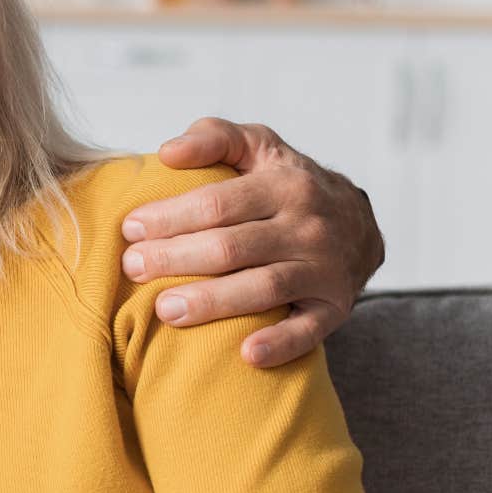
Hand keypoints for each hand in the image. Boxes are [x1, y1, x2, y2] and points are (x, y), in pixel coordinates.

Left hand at [121, 118, 384, 368]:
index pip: (217, 203)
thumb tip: (167, 152)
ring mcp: (324, 269)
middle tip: (133, 267)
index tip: (130, 229)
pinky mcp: (334, 307)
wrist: (361, 223)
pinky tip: (246, 354)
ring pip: (263, 287)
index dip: (170, 217)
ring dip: (212, 301)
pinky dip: (281, 343)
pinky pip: (308, 329)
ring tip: (165, 310)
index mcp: (284, 185)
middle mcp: (307, 227)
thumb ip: (213, 138)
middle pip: (232, 247)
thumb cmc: (288, 183)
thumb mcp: (258, 146)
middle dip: (176, 258)